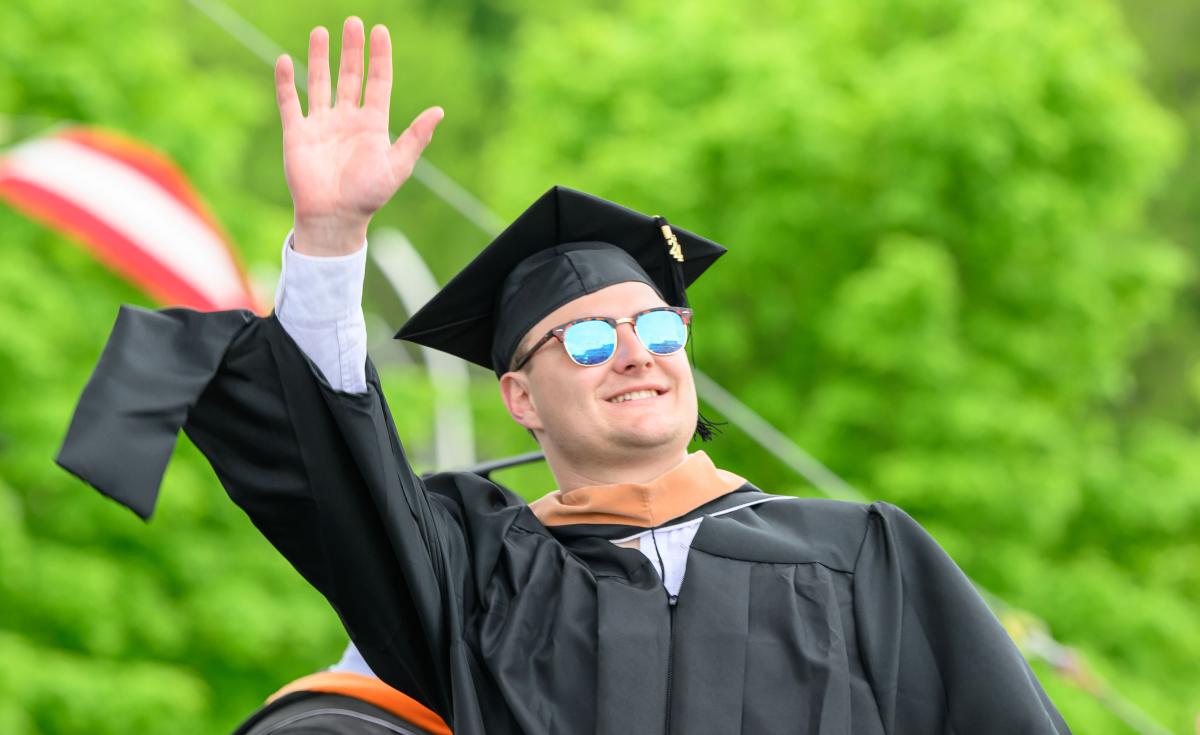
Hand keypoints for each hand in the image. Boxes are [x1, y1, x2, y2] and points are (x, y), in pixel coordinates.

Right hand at [274, 17, 442, 255]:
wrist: (335, 217)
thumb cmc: (368, 195)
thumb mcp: (398, 165)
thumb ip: (415, 137)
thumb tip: (439, 111)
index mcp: (372, 125)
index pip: (377, 83)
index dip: (379, 58)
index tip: (380, 31)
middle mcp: (347, 119)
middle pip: (350, 76)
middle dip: (352, 50)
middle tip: (353, 22)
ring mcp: (321, 124)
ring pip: (319, 82)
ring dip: (319, 57)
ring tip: (321, 31)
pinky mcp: (297, 133)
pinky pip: (289, 102)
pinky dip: (285, 82)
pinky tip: (284, 60)